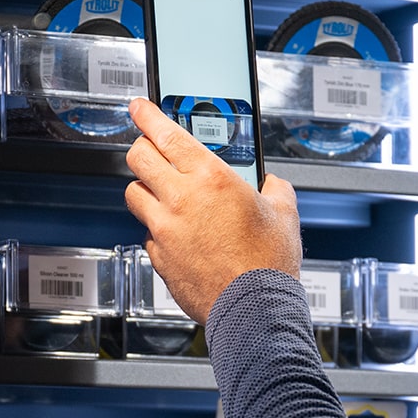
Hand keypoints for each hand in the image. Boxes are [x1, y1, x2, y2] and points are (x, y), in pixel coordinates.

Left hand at [124, 97, 300, 321]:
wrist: (254, 310)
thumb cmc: (268, 265)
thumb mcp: (284, 212)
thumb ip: (273, 188)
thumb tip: (270, 184)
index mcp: (210, 177)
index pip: (163, 132)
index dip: (146, 114)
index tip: (139, 107)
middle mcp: (180, 199)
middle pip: (138, 157)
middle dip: (142, 147)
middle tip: (152, 149)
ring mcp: (163, 229)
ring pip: (134, 194)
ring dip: (145, 188)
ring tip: (164, 193)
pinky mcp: (158, 257)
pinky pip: (147, 233)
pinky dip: (157, 228)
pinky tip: (178, 234)